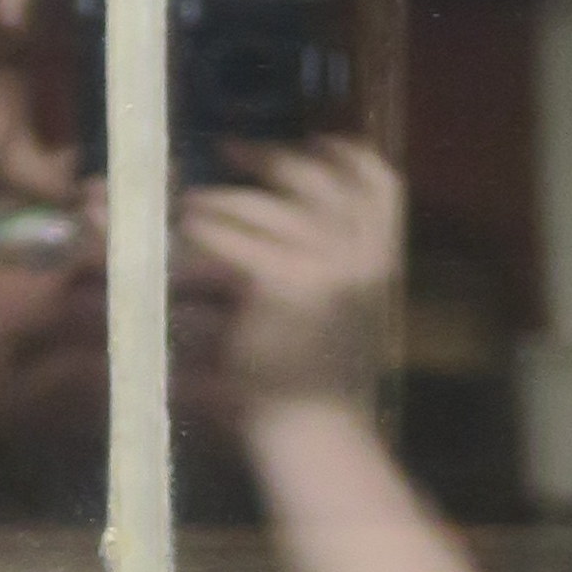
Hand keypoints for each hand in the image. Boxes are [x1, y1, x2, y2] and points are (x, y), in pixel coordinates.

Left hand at [175, 142, 401, 419]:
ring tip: (192, 202)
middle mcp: (360, 253)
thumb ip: (337, 260)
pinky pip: (234, 235)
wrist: (318, 432)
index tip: (312, 140)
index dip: (343, 152)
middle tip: (228, 149)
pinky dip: (205, 225)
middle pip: (315, 178)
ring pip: (264, 205)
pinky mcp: (281, 281)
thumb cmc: (321, 379)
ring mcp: (324, 264)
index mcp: (383, 257)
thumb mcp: (349, 309)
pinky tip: (188, 226)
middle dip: (269, 157)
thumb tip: (301, 214)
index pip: (378, 181)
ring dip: (222, 196)